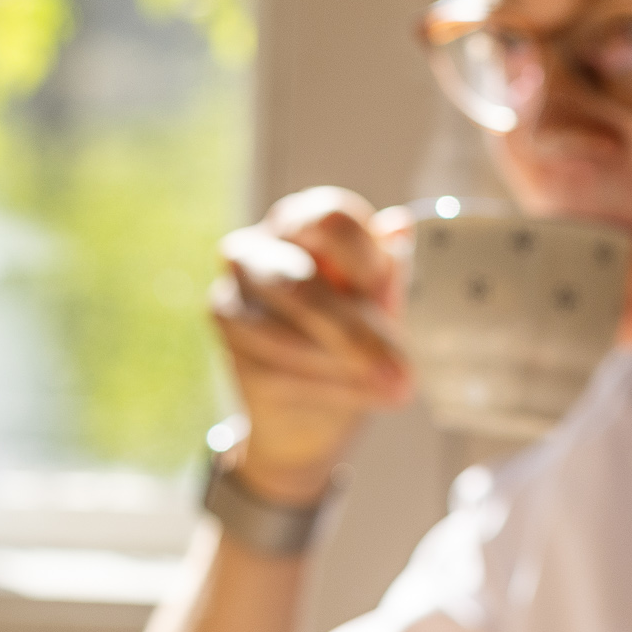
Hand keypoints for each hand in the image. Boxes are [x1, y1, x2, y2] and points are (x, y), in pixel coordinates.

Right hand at [207, 187, 414, 502]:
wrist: (308, 411)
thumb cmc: (346, 338)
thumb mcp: (379, 303)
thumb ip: (385, 270)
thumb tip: (399, 226)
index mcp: (299, 221)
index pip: (330, 220)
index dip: (366, 261)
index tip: (390, 298)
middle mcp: (253, 250)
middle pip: (303, 285)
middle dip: (359, 336)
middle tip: (403, 375)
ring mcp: (231, 298)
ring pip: (291, 337)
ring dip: (347, 370)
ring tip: (391, 389)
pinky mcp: (229, 348)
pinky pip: (280, 374)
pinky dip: (330, 391)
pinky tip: (359, 399)